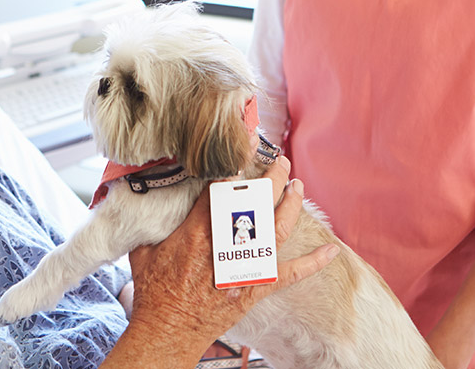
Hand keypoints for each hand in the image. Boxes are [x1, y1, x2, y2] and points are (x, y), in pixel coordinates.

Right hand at [106, 157, 339, 366]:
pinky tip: (331, 251)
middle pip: (257, 203)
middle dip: (272, 178)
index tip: (246, 145)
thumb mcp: (143, 249)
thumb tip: (144, 202)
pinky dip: (313, 263)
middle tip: (281, 161)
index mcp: (198, 231)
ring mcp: (245, 266)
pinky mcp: (255, 287)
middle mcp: (226, 245)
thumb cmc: (154, 291)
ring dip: (290, 205)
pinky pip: (291, 274)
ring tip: (297, 185)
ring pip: (277, 229)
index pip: (222, 188)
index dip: (236, 164)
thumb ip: (151, 224)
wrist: (168, 329)